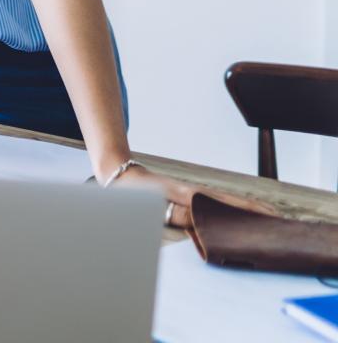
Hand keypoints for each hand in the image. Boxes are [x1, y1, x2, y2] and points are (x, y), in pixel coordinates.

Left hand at [111, 164, 277, 229]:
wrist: (119, 174)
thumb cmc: (135, 190)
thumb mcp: (156, 202)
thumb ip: (176, 212)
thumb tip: (200, 220)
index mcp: (193, 195)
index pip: (230, 203)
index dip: (251, 209)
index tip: (272, 215)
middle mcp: (196, 194)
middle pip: (232, 204)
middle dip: (255, 213)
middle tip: (278, 222)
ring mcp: (192, 196)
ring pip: (224, 205)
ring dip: (244, 213)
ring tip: (264, 223)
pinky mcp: (185, 200)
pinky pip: (212, 207)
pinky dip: (228, 212)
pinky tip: (233, 220)